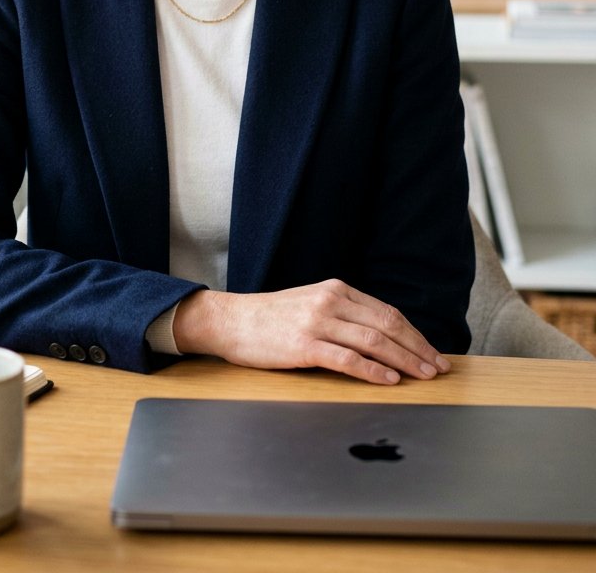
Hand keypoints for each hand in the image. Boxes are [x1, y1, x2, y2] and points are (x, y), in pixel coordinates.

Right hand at [172, 280, 450, 384]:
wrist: (232, 320)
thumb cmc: (272, 317)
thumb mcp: (312, 303)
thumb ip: (343, 313)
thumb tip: (382, 337)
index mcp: (336, 290)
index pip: (387, 312)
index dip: (414, 334)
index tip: (432, 352)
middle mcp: (330, 301)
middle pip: (386, 325)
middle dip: (417, 348)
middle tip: (438, 367)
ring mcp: (317, 323)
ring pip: (373, 341)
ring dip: (404, 360)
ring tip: (422, 375)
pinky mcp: (304, 345)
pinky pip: (347, 359)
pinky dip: (372, 370)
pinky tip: (389, 380)